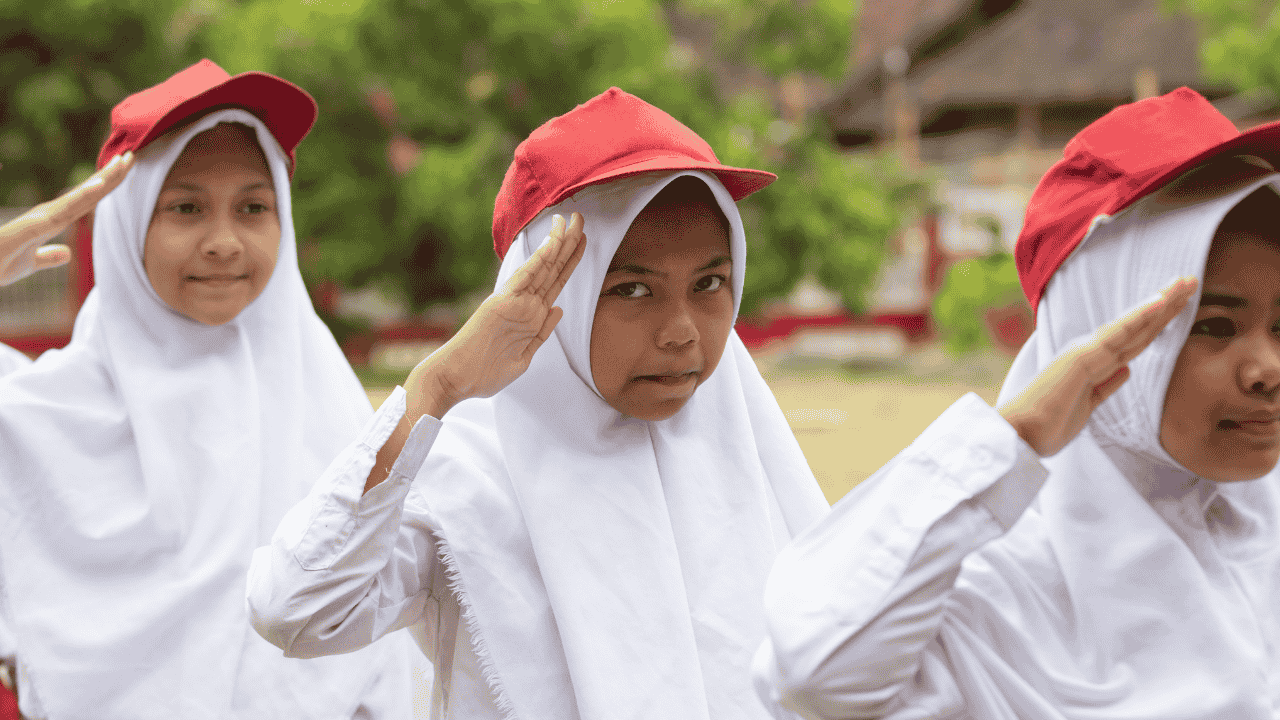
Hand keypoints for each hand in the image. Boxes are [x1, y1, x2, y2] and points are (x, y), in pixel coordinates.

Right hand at [0, 152, 133, 285]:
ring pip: (80, 198)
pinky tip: (98, 186)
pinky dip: (81, 197)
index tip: (125, 168)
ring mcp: (40, 218)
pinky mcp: (32, 226)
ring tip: (122, 163)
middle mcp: (47, 214)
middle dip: (111, 176)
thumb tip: (67, 254)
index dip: (106, 185)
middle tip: (133, 154)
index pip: (86, 202)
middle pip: (87, 194)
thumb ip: (47, 257)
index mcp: (49, 221)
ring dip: (102, 180)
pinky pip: (62, 211)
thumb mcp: (28, 264)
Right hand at [410, 211, 585, 417]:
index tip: (581, 241)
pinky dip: (538, 261)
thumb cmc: (483, 373)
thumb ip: (541, 332)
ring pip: (542, 269)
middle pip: (552, 269)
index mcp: (530, 315)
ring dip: (558, 245)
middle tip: (580, 218)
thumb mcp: (523, 357)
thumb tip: (558, 309)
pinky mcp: (500, 304)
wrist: (454, 378)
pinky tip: (551, 244)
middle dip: (568, 244)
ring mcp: (513, 303)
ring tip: (571, 222)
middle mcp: (523, 305)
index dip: (570, 260)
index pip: (555, 282)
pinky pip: (525, 279)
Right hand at [998, 277, 1197, 455]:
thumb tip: (1126, 370)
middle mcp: (1090, 351)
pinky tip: (1158, 303)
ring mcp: (1086, 352)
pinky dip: (1138, 317)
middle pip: (1139, 327)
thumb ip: (1106, 386)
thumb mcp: (1087, 406)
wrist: (1019, 433)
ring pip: (1133, 325)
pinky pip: (1117, 335)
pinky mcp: (1083, 358)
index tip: (1180, 304)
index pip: (1134, 340)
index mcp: (1092, 363)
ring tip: (1184, 283)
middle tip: (1191, 281)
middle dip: (1167, 304)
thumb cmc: (1047, 424)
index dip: (1159, 321)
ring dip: (1160, 303)